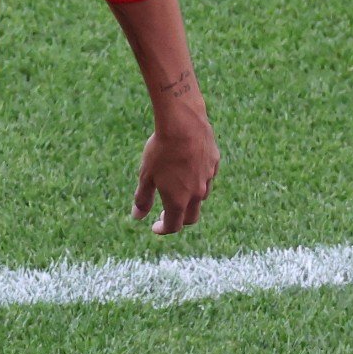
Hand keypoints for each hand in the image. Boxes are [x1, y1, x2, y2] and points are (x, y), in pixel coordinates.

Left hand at [132, 117, 218, 234]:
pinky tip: (187, 168)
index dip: (163, 229)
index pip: (173, 225)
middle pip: (191, 217)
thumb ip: (143, 199)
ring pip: (201, 197)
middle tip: (165, 214)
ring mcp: (208, 178)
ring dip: (189, 199)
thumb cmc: (161, 151)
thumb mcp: (146, 176)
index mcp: (178, 200)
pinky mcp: (214, 163)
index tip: (154, 227)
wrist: (183, 125)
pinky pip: (207, 177)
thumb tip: (138, 217)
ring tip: (175, 188)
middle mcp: (197, 194)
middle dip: (179, 220)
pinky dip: (197, 179)